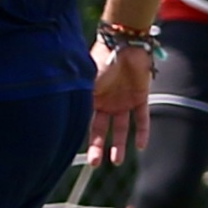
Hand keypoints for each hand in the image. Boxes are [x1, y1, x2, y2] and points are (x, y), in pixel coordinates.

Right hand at [87, 35, 154, 165]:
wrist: (125, 43)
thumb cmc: (102, 60)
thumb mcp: (87, 82)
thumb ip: (81, 100)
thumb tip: (65, 120)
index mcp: (92, 98)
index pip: (87, 123)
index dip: (85, 138)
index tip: (82, 155)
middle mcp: (107, 102)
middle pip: (101, 129)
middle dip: (98, 147)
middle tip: (95, 164)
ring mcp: (123, 100)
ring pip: (121, 128)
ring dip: (119, 144)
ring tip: (116, 162)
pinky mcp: (140, 97)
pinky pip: (141, 118)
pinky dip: (142, 131)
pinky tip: (140, 146)